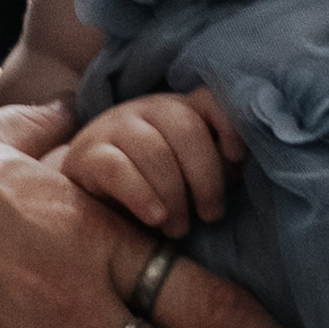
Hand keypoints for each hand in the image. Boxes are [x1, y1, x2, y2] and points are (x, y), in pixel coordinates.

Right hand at [56, 88, 240, 234]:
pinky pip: (118, 169)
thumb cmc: (152, 187)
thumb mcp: (189, 173)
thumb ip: (217, 165)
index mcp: (179, 109)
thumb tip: (241, 166)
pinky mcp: (87, 155)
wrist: (89, 200)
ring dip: (175, 196)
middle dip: (206, 178)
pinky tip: (155, 217)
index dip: (230, 125)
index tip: (238, 158)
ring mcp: (114, 127)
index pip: (210, 99)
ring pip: (154, 151)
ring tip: (179, 229)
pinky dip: (142, 196)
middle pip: (187, 129)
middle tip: (210, 216)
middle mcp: (147, 109)